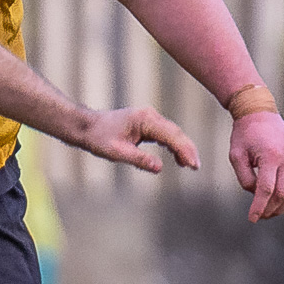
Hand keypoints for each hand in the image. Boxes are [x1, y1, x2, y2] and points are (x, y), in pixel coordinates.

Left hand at [79, 106, 198, 173]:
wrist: (87, 127)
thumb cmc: (99, 138)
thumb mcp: (117, 152)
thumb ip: (139, 159)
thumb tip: (159, 167)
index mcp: (145, 120)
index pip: (171, 136)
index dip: (184, 150)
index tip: (193, 165)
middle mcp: (149, 116)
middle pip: (176, 133)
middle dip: (187, 149)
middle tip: (196, 167)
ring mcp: (148, 118)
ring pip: (172, 133)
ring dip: (182, 148)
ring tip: (190, 165)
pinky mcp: (146, 124)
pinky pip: (165, 134)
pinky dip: (173, 145)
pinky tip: (178, 158)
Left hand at [229, 112, 283, 222]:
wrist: (260, 113)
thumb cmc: (244, 135)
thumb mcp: (236, 156)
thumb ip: (245, 178)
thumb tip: (256, 195)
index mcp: (271, 156)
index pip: (266, 190)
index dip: (259, 207)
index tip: (252, 218)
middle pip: (282, 194)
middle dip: (270, 209)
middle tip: (259, 217)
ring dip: (282, 205)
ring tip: (269, 211)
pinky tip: (279, 199)